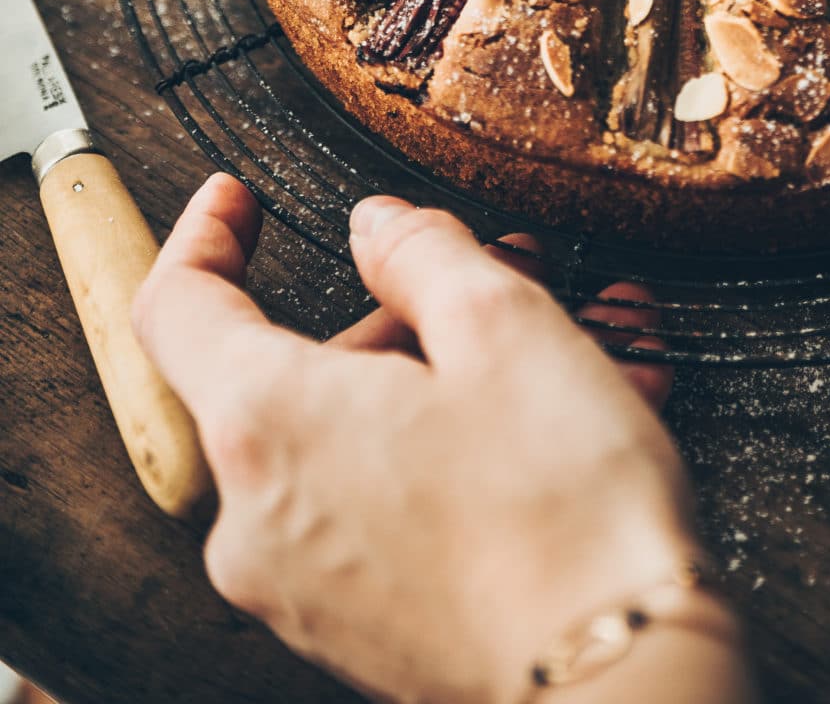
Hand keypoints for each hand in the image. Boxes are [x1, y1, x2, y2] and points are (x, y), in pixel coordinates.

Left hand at [134, 175, 752, 703]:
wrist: (624, 681)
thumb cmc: (562, 510)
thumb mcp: (503, 323)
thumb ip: (420, 251)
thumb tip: (376, 227)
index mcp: (268, 422)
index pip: (179, 305)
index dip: (207, 233)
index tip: (234, 199)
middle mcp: (259, 517)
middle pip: (296, 374)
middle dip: (404, 311)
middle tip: (502, 272)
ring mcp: (304, 589)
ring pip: (357, 442)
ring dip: (451, 381)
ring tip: (574, 350)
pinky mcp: (361, 632)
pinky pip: (388, 512)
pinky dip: (455, 457)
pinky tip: (562, 429)